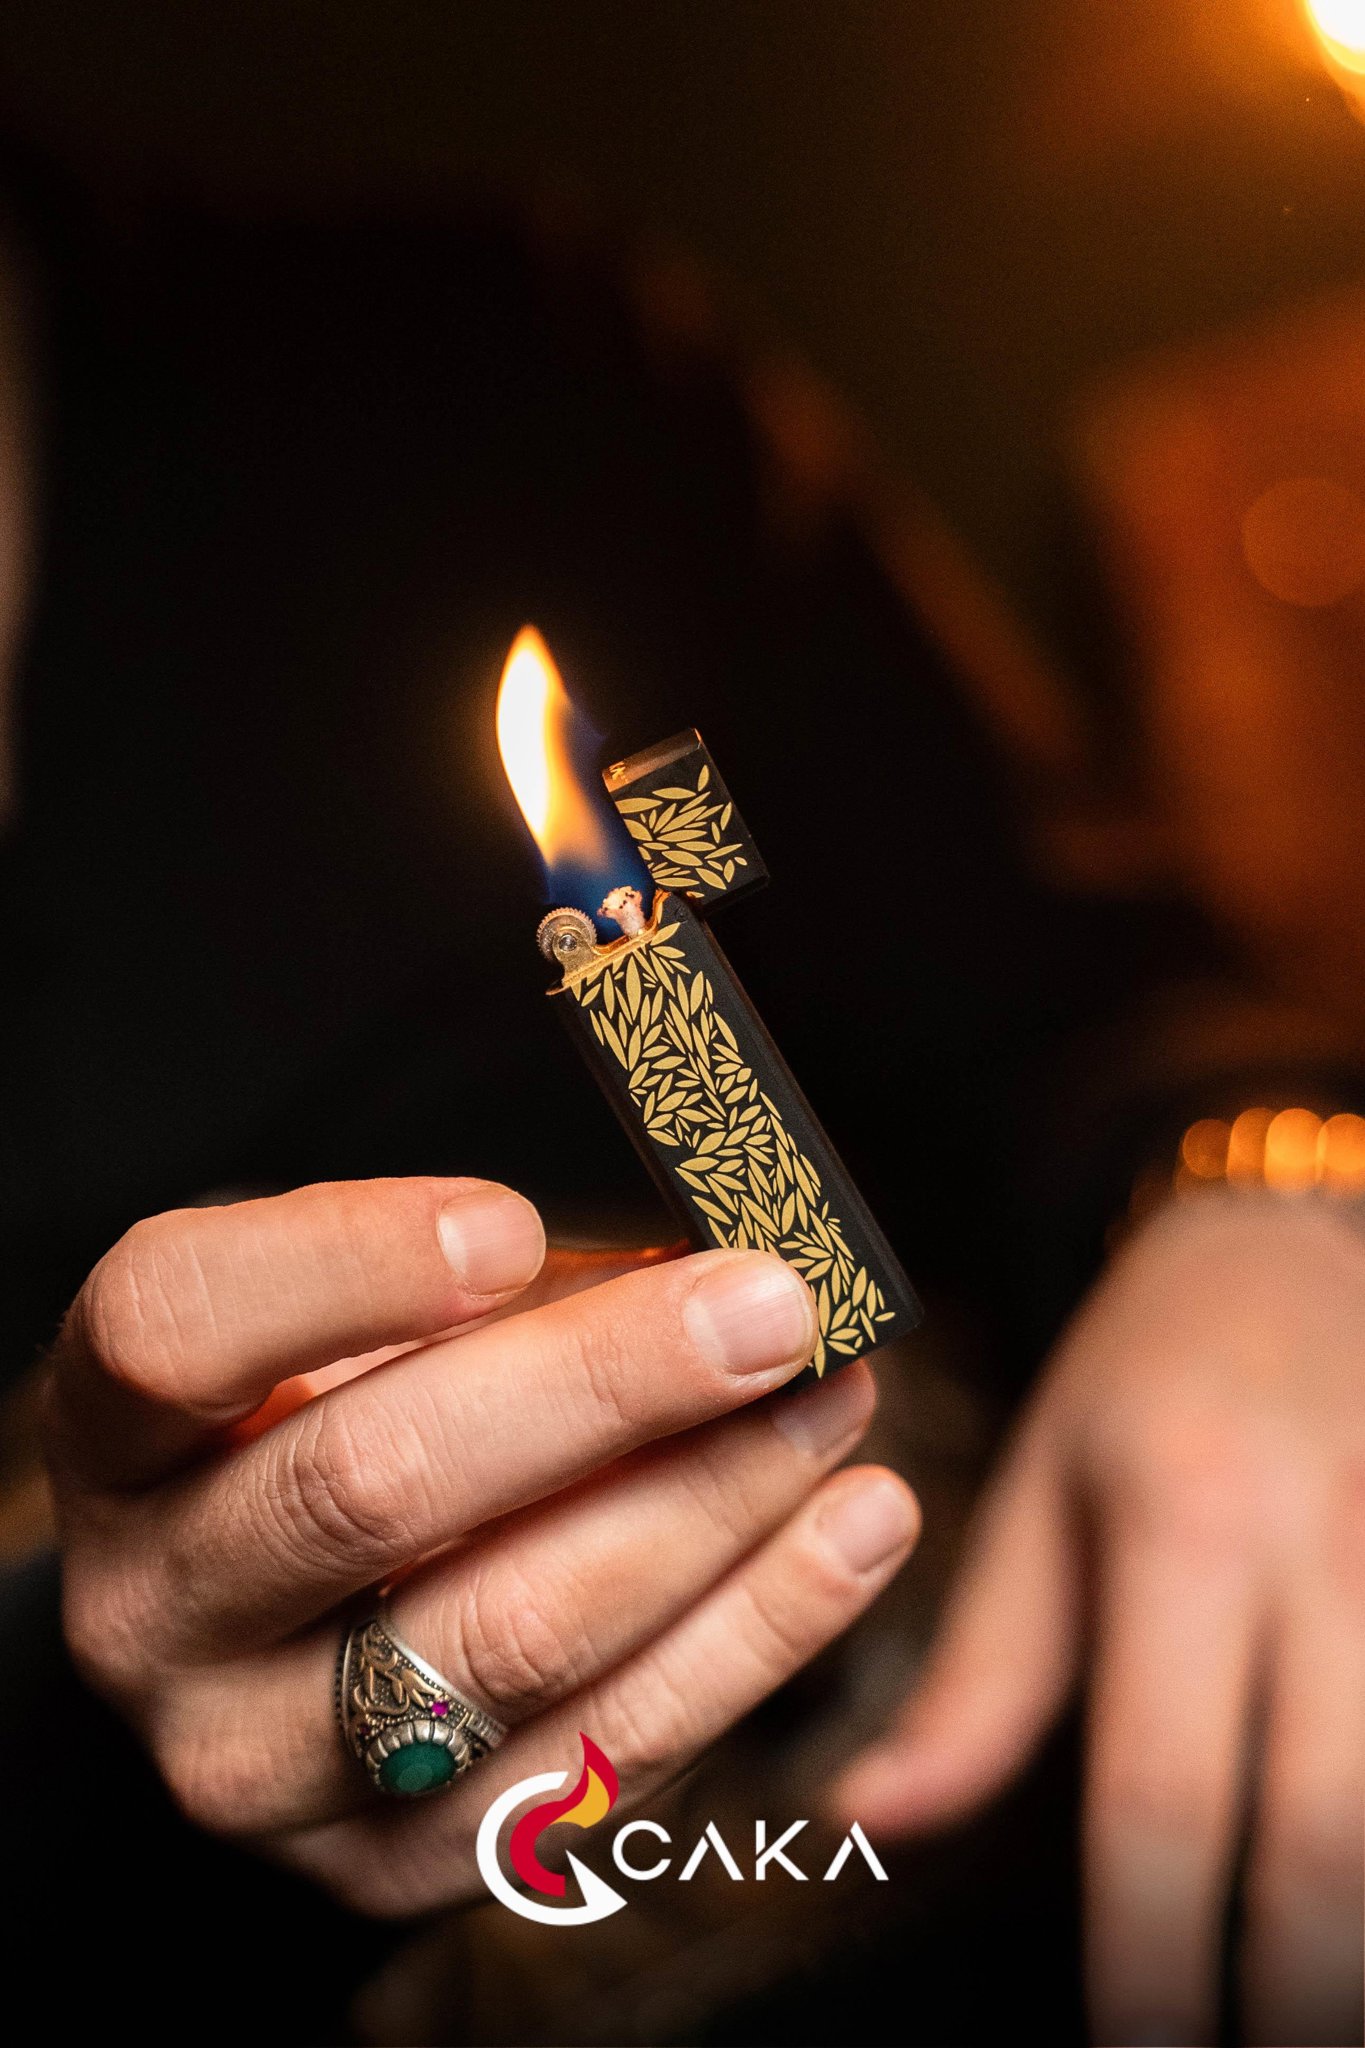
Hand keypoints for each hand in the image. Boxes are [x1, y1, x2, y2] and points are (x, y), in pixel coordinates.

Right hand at [43, 1176, 917, 1915]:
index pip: (179, 1329)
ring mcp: (262, 1760)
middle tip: (769, 1310)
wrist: (265, 1636)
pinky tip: (849, 1535)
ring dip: (712, 1508)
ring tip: (837, 1405)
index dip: (347, 1265)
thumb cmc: (326, 1418)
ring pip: (511, 1636)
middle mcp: (155, 1607)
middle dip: (603, 1387)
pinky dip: (754, 1637)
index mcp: (119, 1432)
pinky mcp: (394, 1865)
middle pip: (371, 1485)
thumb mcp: (345, 1320)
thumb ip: (477, 1284)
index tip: (516, 1218)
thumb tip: (707, 1266)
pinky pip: (599, 1760)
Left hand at [836, 1196, 1363, 2044]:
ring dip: (1359, 1938)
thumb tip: (866, 1820)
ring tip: (1301, 2009)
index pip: (1164, 1793)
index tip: (1136, 2045)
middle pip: (1325, 1838)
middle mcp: (1324, 1551)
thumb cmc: (1143, 1379)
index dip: (1152, 1954)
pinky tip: (1353, 1902)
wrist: (1287, 1248)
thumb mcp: (1043, 1499)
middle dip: (1291, 1991)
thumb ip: (977, 1677)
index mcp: (1185, 1523)